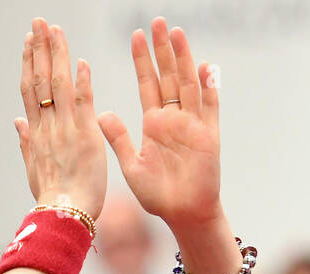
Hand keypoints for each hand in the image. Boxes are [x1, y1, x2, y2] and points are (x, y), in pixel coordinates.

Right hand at [14, 19, 106, 221]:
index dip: (29, 63)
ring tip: (56, 30)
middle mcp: (48, 127)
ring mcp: (65, 130)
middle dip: (40, 49)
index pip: (30, 90)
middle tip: (39, 23)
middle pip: (41, 80)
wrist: (63, 215)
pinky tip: (81, 62)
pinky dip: (81, 83)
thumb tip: (17, 121)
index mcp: (36, 134)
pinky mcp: (85, 137)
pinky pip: (82, 104)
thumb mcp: (34, 169)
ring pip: (59, 86)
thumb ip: (26, 142)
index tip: (28, 42)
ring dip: (57, 55)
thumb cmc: (52, 198)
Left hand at [98, 18, 220, 232]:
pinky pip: (210, 107)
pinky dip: (209, 87)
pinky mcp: (209, 136)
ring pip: (187, 84)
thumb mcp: (132, 165)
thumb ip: (119, 138)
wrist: (183, 215)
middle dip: (163, 50)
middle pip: (168, 76)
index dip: (142, 60)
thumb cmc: (158, 195)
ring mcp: (193, 125)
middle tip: (157, 22)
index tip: (136, 36)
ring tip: (176, 34)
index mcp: (153, 124)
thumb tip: (100, 113)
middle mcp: (174, 119)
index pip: (147, 84)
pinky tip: (206, 67)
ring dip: (183, 59)